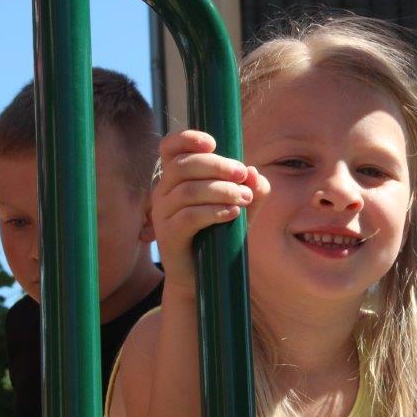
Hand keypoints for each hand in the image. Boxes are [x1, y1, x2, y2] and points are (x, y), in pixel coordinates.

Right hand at [150, 130, 268, 292]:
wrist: (201, 278)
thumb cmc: (220, 236)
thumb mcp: (241, 208)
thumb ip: (252, 189)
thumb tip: (254, 172)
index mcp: (175, 178)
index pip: (170, 147)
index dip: (187, 138)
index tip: (213, 143)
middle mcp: (163, 191)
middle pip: (183, 165)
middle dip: (217, 166)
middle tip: (243, 175)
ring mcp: (162, 214)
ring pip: (188, 190)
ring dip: (220, 190)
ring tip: (243, 198)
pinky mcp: (168, 236)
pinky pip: (188, 217)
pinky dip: (213, 212)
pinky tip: (232, 214)